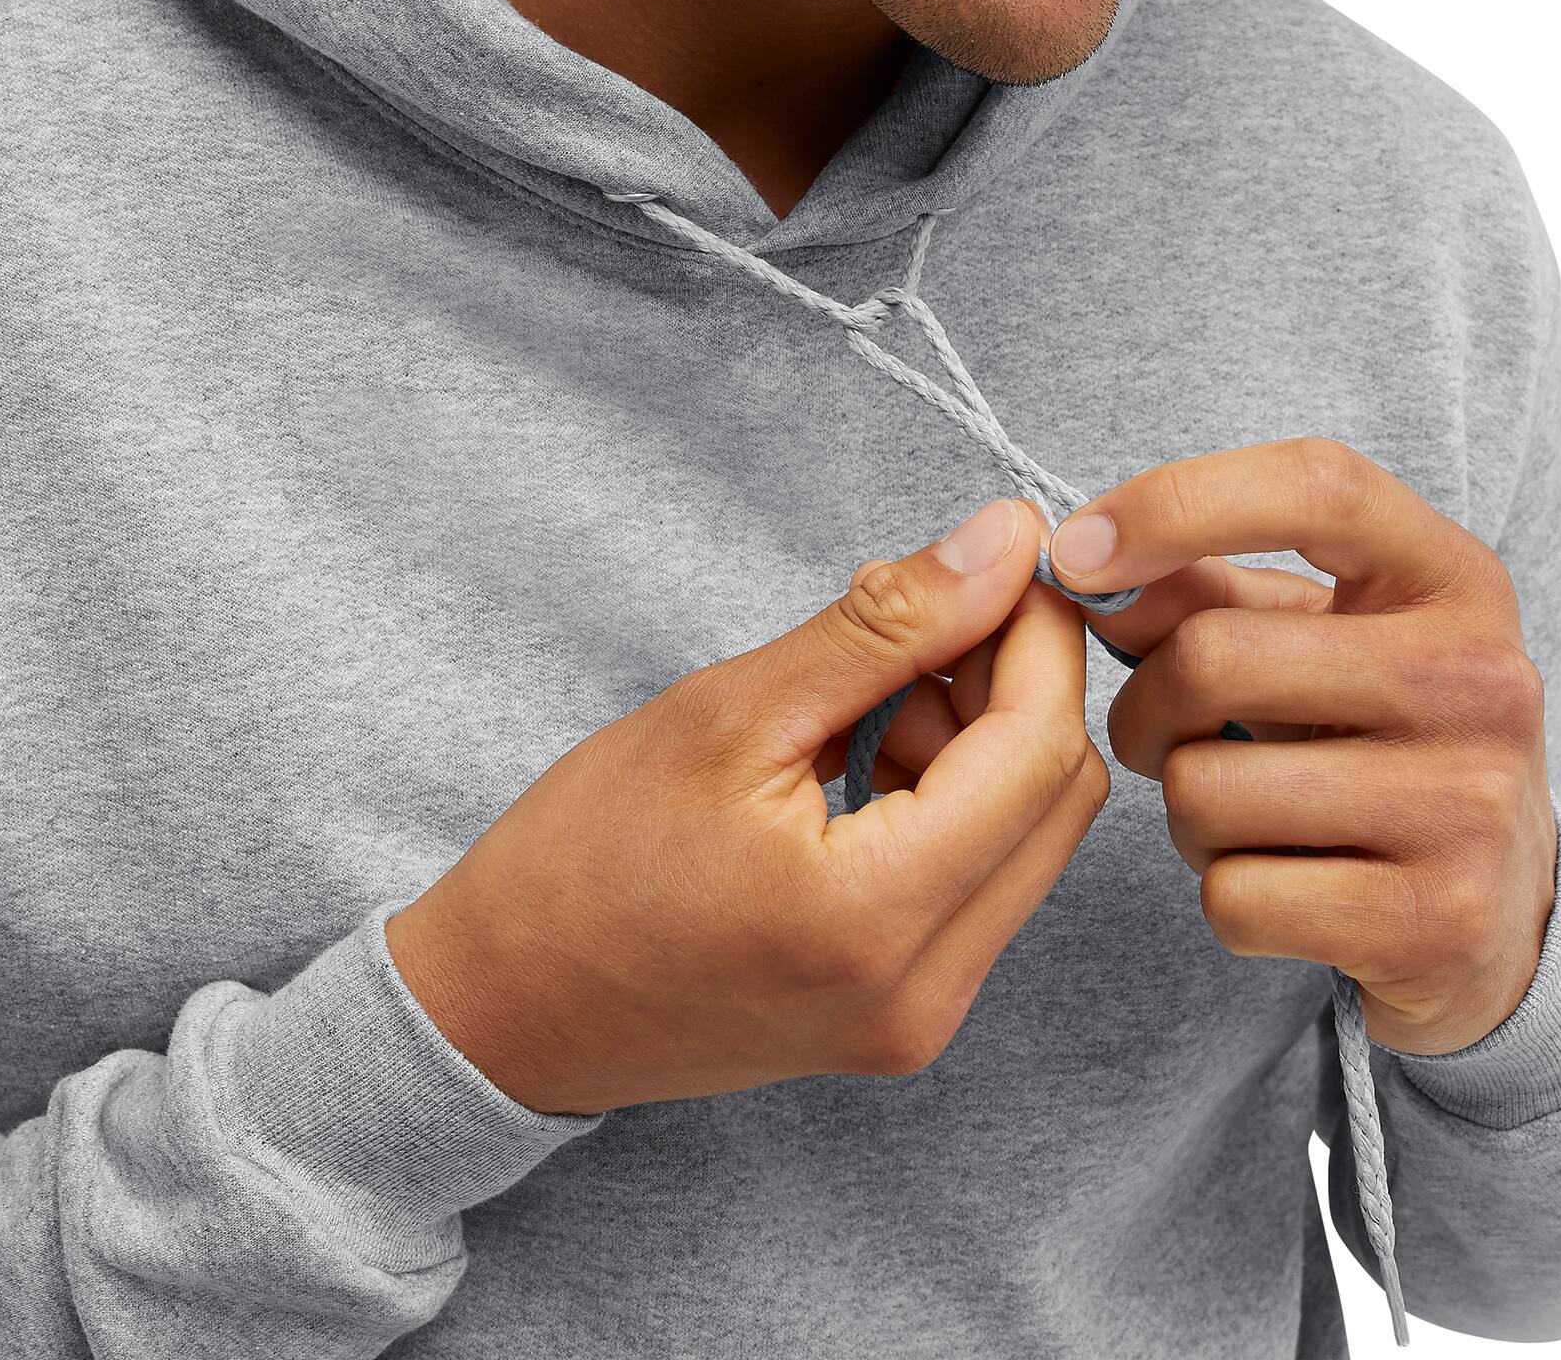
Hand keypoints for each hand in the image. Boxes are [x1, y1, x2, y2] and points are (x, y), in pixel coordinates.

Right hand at [386, 495, 1110, 1114]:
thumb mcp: (729, 713)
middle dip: (1014, 684)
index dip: (1039, 636)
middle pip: (1056, 799)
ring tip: (857, 696)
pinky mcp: (902, 1016)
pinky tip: (859, 756)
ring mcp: (919, 1018)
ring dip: (976, 742)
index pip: (1036, 751)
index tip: (1009, 554)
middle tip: (925, 615)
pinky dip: (948, 799)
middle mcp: (923, 993)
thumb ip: (884, 626)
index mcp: (873, 919)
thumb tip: (1003, 542)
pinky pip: (978, 882)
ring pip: (1026, 838)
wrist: (505, 1009)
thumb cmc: (584, 859)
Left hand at [1044, 435, 1557, 1056]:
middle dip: (1144, 704)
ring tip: (1244, 811)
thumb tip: (1083, 574)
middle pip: (1212, 658)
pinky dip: (1224, 895)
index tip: (1074, 551)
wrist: (1500, 904)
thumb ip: (1198, 589)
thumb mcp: (1312, 636)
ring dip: (1184, 809)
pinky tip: (1282, 883)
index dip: (1175, 503)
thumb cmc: (1369, 734)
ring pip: (1203, 791)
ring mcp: (1473, 805)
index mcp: (1454, 576)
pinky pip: (1234, 898)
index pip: (1315, 486)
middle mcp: (1485, 679)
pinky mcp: (1441, 922)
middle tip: (1160, 731)